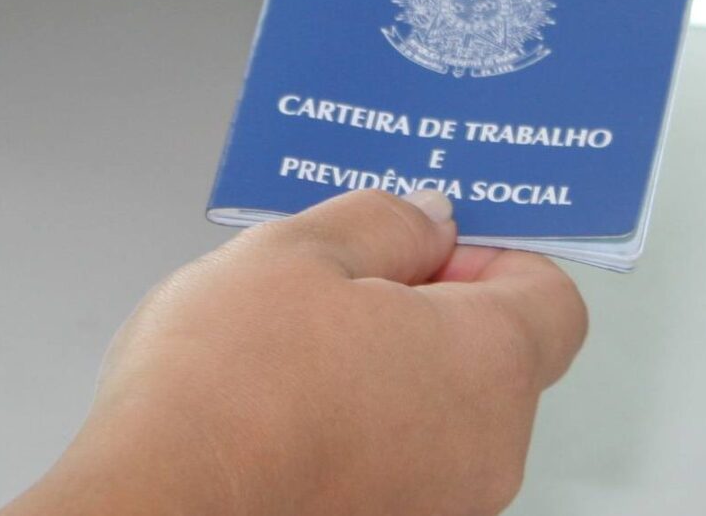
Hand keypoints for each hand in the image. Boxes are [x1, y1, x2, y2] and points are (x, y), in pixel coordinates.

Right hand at [0, 190, 587, 515]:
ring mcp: (441, 506)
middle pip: (494, 358)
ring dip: (386, 375)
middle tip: (341, 285)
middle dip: (426, 311)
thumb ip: (385, 222)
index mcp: (490, 363)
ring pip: (439, 415)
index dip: (489, 256)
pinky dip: (357, 433)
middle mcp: (486, 449)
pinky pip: (397, 464)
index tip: (424, 241)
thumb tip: (426, 218)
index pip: (551, 295)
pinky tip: (284, 411)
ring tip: (292, 351)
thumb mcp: (298, 250)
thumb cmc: (225, 393)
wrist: (154, 504)